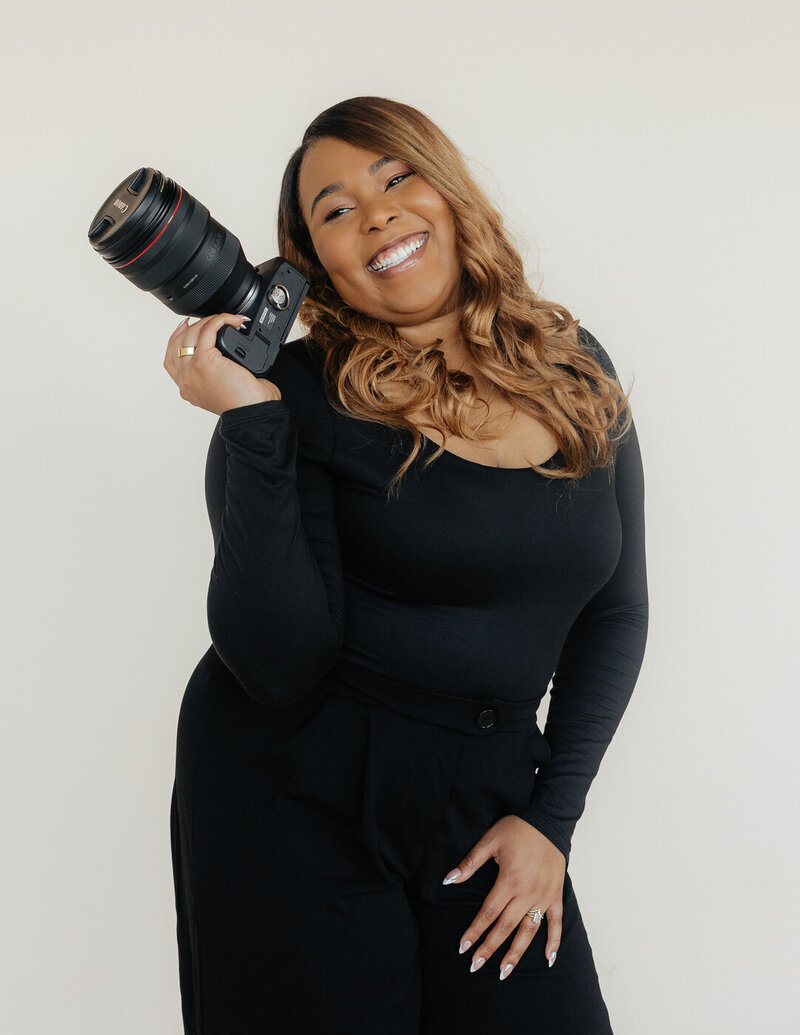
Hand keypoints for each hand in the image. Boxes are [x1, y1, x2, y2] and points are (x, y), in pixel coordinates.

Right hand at [162, 313, 281, 415]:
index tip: (186, 328)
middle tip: (205, 320)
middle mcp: (186, 381)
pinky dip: (219, 321)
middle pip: (177, 344)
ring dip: (207, 322)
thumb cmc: (247, 406)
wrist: (253, 412)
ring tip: (224, 319)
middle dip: (190, 327)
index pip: (171, 360)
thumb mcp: (223, 391)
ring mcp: (192, 370)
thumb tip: (225, 358)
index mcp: (188, 389)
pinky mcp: (204, 361)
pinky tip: (231, 320)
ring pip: (191, 335)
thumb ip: (215, 377)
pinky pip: (208, 331)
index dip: (176, 340)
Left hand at [441, 815, 565, 979]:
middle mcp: (527, 893)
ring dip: (516, 953)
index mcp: (509, 880)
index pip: (488, 913)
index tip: (462, 947)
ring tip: (504, 972)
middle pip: (505, 927)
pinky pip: (556, 923)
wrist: (549, 821)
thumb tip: (448, 880)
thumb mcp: (490, 840)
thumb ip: (470, 862)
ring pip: (528, 931)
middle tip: (475, 966)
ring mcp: (543, 896)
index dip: (474, 931)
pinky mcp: (556, 896)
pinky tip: (548, 959)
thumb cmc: (517, 829)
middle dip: (489, 948)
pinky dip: (554, 941)